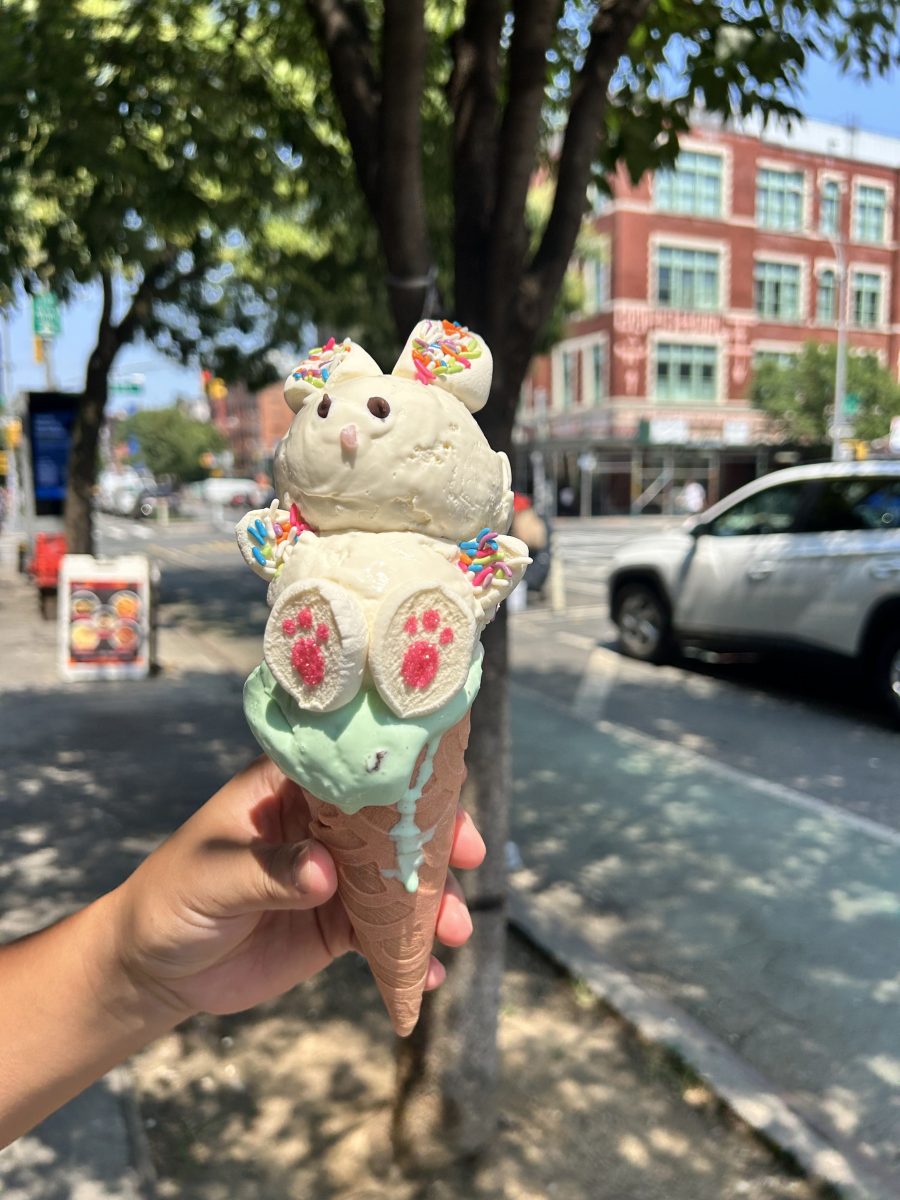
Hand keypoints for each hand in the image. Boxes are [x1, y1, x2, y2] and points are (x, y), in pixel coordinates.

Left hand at [113, 756, 484, 1019]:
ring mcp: (335, 875)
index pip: (353, 769)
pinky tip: (429, 974)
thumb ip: (268, 871)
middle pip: (391, 822)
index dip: (402, 777)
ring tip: (455, 931)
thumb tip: (325, 872)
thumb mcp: (212, 878)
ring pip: (398, 879)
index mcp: (290, 790)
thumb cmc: (172, 899)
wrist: (156, 968)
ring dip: (432, 902)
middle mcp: (322, 825)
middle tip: (467, 861)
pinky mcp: (337, 924)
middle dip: (434, 840)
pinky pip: (385, 934)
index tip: (441, 796)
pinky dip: (410, 951)